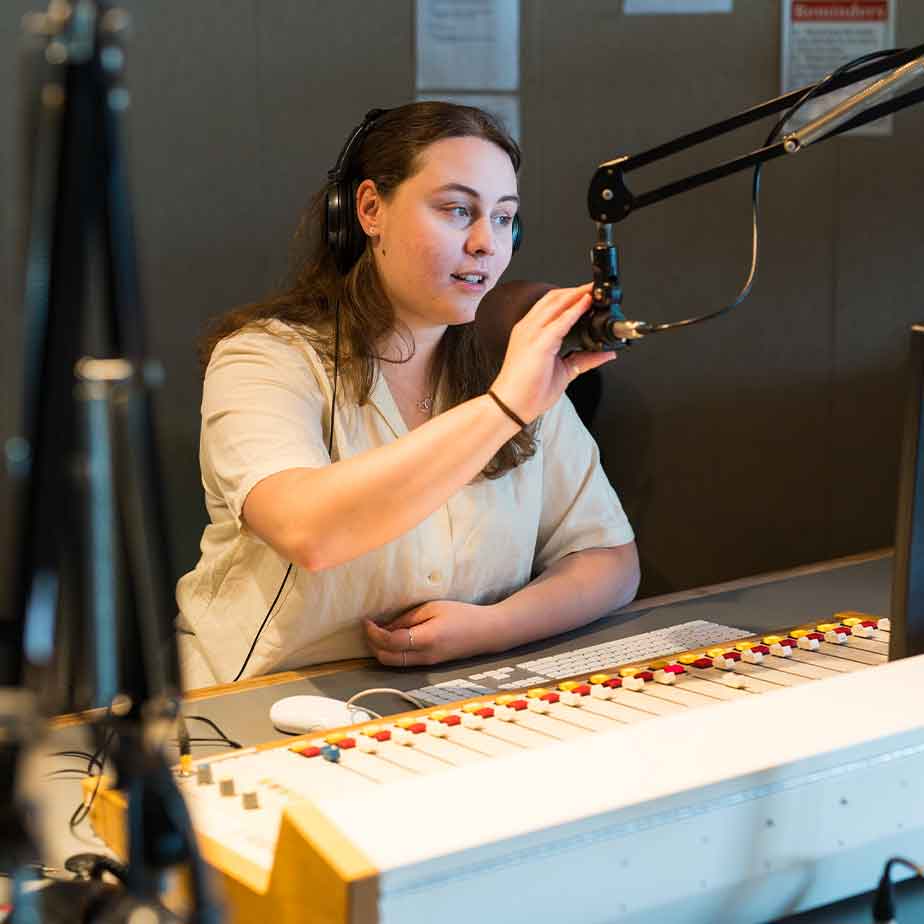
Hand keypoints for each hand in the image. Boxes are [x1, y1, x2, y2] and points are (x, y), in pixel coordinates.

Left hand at [364, 600, 495, 666]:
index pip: (390, 642)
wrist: (487, 632)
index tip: (367, 620)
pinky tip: (393, 638)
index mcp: (426, 639)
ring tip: (378, 632)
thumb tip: (386, 626)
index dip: (373, 632)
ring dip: (381, 650)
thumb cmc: (462, 614)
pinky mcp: (430, 663)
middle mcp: (424, 656)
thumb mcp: (433, 608)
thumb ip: (408, 618)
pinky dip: (392, 652)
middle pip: (387, 658)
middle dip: (372, 644)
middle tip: (369, 627)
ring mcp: (427, 663)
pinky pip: (404, 662)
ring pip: (393, 663)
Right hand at [489, 283, 616, 424]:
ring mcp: (531, 334)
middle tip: (594, 287)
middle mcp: (528, 329)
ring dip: (576, 294)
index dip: (570, 297)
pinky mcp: (538, 343)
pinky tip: (586, 303)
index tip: (588, 294)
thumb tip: (606, 353)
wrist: (512, 406)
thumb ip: (584, 359)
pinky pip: (560, 321)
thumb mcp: (564, 372)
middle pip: (553, 299)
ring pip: (556, 303)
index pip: (550, 306)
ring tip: (593, 289)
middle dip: (575, 290)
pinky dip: (575, 310)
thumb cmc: (528, 391)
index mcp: (530, 333)